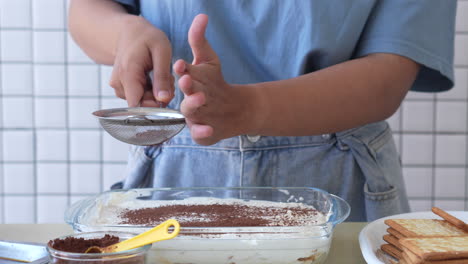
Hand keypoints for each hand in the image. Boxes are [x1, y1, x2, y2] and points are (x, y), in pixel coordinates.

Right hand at [110, 16, 173, 106]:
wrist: (130, 32)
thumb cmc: (147, 37)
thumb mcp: (162, 52)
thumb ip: (162, 77)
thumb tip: (163, 100)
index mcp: (127, 73)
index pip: (137, 105)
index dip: (154, 106)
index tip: (167, 93)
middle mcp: (118, 83)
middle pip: (141, 104)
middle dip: (159, 98)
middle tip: (169, 81)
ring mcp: (118, 86)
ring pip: (141, 101)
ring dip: (156, 94)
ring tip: (162, 76)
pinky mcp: (121, 88)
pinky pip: (138, 97)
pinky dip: (150, 92)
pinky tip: (154, 79)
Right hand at [174, 14, 253, 144]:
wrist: (232, 108)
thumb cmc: (215, 82)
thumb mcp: (209, 60)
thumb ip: (200, 41)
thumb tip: (202, 16)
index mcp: (187, 82)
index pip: (182, 74)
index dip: (181, 70)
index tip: (182, 64)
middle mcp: (186, 100)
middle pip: (183, 93)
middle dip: (186, 86)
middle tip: (187, 79)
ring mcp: (193, 117)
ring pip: (189, 113)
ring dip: (192, 105)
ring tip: (199, 98)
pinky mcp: (201, 132)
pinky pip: (199, 134)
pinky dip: (202, 132)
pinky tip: (209, 130)